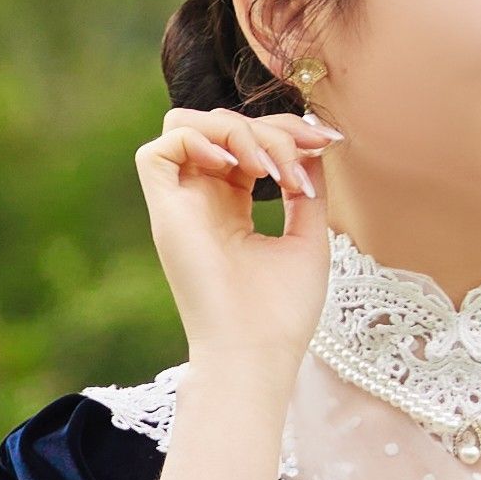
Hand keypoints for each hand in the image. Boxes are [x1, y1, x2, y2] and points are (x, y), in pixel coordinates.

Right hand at [129, 105, 344, 381]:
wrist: (257, 354)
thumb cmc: (281, 312)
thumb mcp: (308, 237)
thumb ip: (306, 188)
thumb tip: (313, 144)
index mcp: (231, 209)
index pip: (243, 142)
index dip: (282, 129)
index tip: (325, 144)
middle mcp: (200, 202)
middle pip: (218, 125)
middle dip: (267, 126)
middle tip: (301, 156)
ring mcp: (179, 207)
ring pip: (184, 126)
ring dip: (235, 131)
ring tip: (270, 168)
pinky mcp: (163, 215)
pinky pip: (155, 152)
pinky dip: (196, 141)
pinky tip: (235, 168)